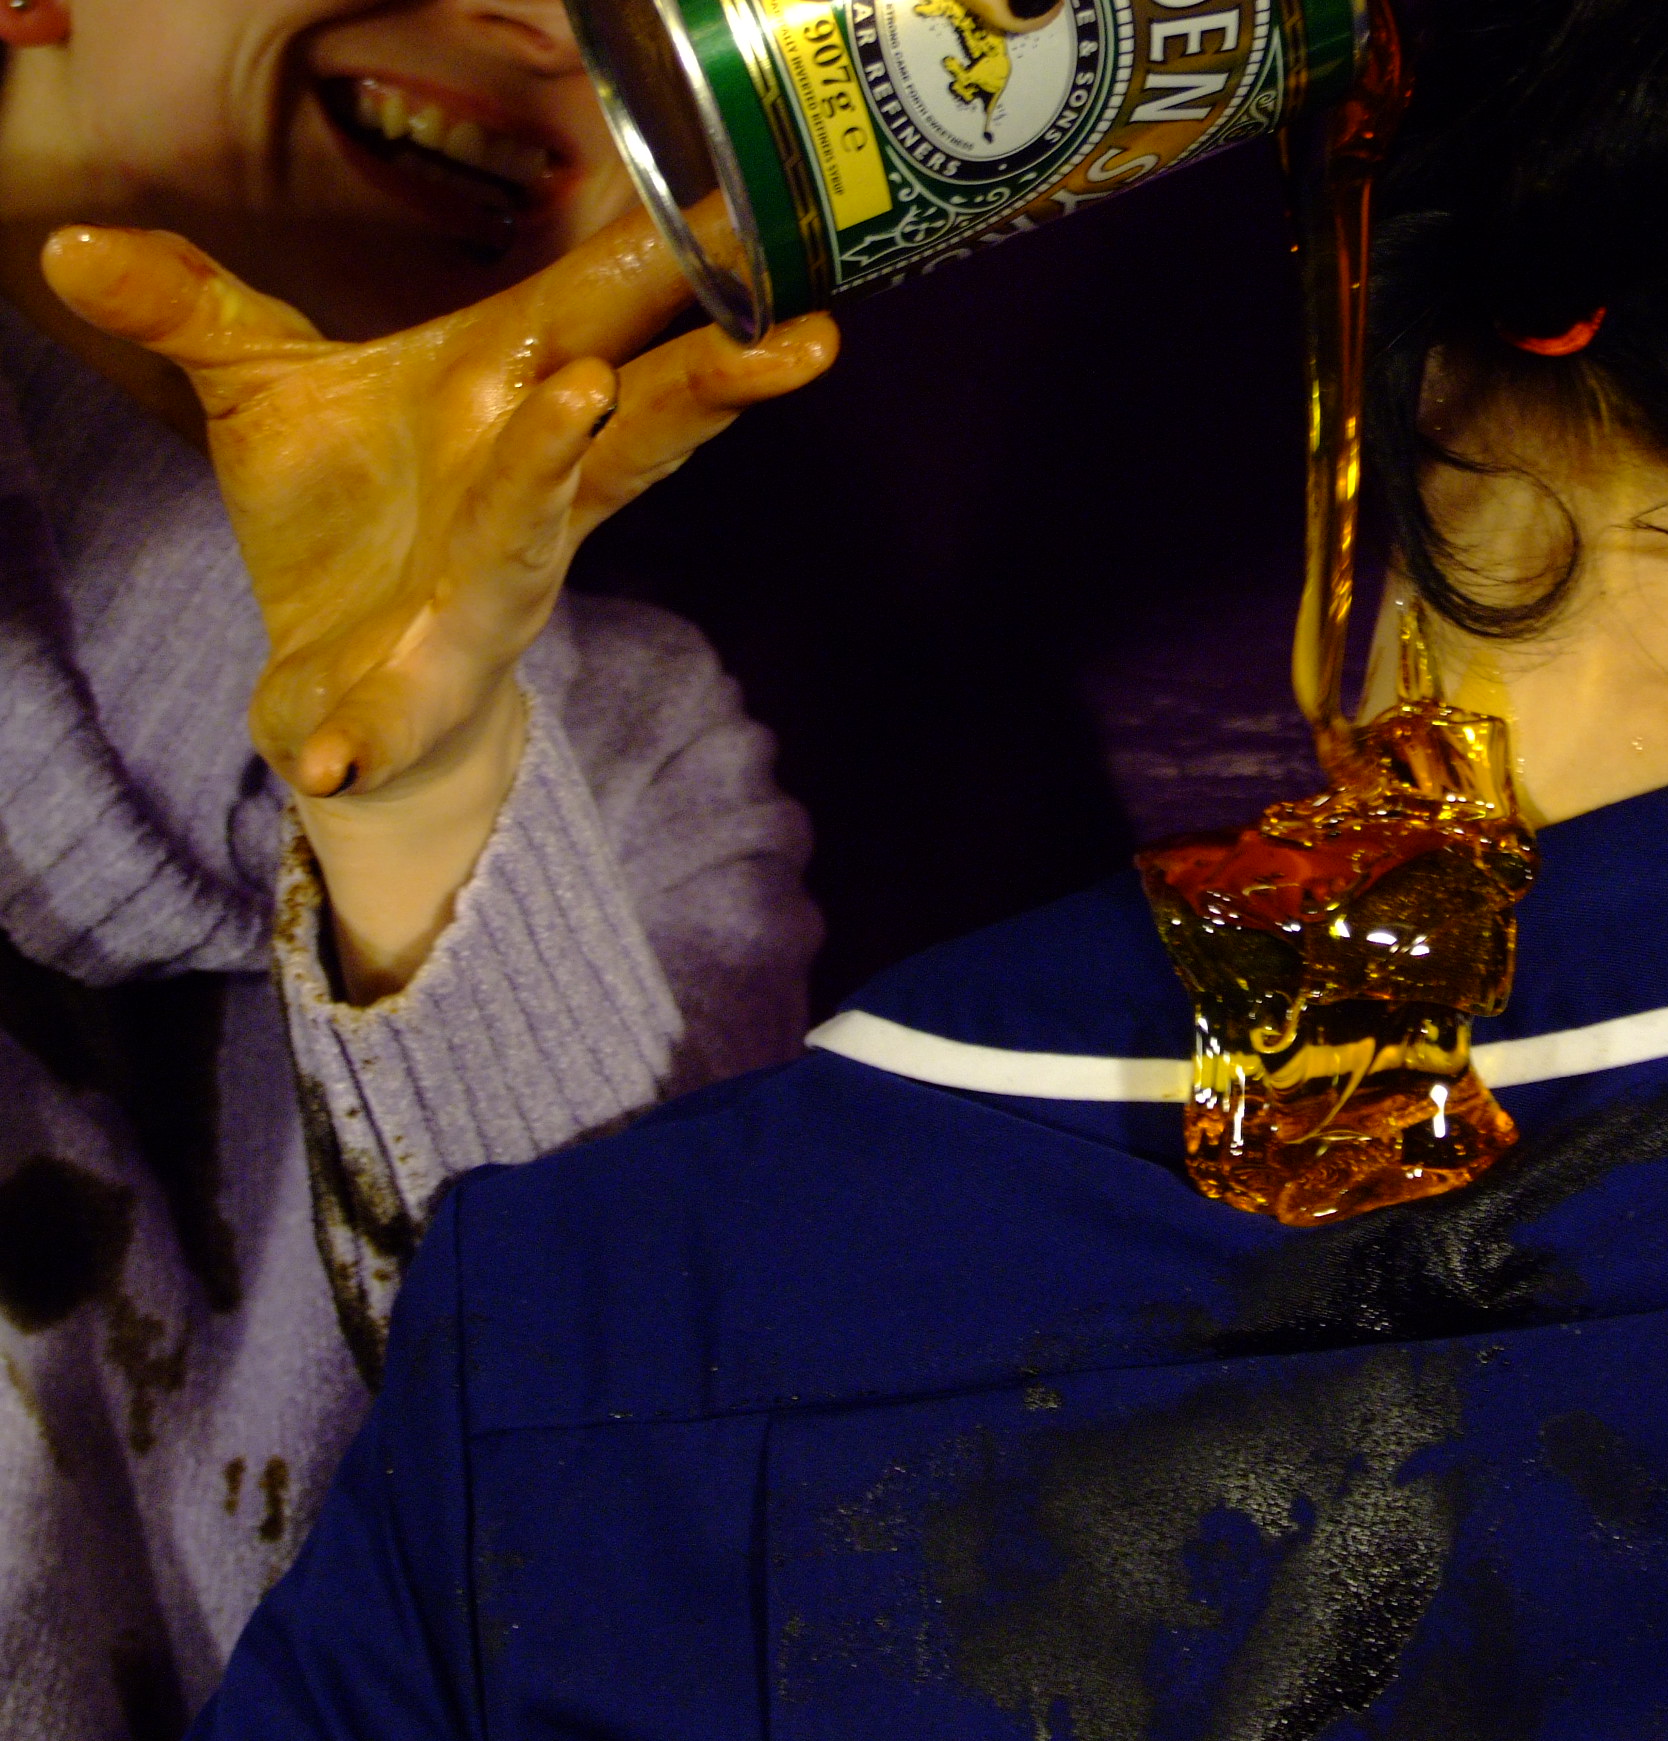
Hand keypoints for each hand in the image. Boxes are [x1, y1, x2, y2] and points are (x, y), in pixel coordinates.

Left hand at [40, 206, 836, 997]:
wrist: (342, 698)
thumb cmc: (346, 528)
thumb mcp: (269, 395)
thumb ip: (193, 311)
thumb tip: (69, 246)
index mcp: (519, 427)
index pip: (622, 348)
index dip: (703, 299)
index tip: (785, 247)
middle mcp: (526, 511)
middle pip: (637, 441)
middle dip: (704, 388)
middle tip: (788, 342)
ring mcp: (480, 606)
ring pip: (530, 541)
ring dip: (552, 472)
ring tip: (575, 403)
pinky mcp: (411, 699)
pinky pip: (395, 720)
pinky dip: (364, 738)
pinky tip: (330, 758)